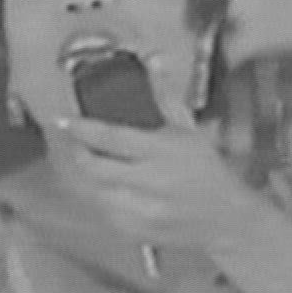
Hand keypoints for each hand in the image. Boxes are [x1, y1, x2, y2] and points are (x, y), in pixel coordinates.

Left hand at [54, 58, 263, 261]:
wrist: (227, 218)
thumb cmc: (209, 172)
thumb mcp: (188, 129)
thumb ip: (164, 95)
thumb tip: (154, 60)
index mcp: (162, 153)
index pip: (110, 138)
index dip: (82, 128)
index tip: (64, 120)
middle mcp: (151, 183)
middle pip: (94, 168)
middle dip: (79, 152)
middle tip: (77, 142)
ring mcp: (143, 210)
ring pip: (96, 191)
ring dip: (90, 176)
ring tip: (97, 164)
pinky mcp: (138, 232)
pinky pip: (105, 213)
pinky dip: (103, 199)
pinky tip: (114, 189)